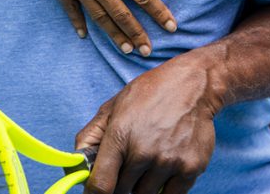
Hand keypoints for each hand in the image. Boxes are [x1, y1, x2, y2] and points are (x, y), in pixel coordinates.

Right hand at [22, 0, 175, 55]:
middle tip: (148, 51)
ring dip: (114, 35)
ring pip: (100, 17)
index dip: (159, 13)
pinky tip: (84, 35)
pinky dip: (78, 24)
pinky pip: (71, 10)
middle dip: (138, 34)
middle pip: (122, 15)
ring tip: (126, 49)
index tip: (171, 27)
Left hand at [75, 54, 219, 193]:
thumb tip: (76, 164)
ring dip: (142, 186)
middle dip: (121, 183)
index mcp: (119, 136)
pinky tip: (164, 168)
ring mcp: (168, 162)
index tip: (95, 193)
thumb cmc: (149, 94)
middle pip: (122, 191)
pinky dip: (165, 188)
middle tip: (128, 166)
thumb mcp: (113, 107)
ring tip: (147, 162)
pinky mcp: (190, 168)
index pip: (101, 184)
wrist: (193, 85)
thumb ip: (91, 136)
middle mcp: (143, 152)